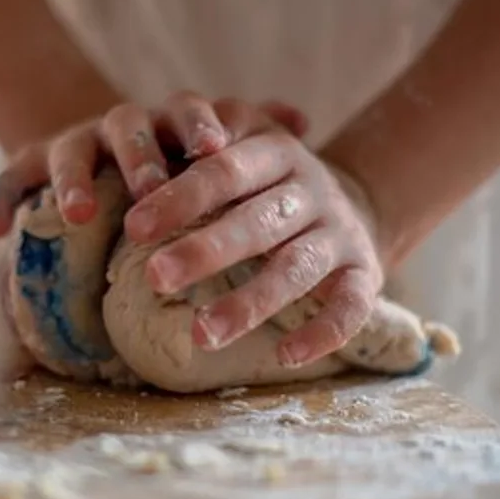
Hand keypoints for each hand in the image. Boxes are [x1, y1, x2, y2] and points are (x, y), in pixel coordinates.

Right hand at [0, 91, 309, 235]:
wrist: (113, 160)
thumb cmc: (175, 167)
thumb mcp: (214, 154)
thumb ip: (253, 134)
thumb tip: (301, 117)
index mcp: (166, 123)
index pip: (183, 110)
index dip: (197, 126)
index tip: (216, 149)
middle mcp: (117, 127)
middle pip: (124, 125)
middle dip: (137, 155)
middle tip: (152, 189)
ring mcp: (73, 145)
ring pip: (66, 150)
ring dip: (72, 179)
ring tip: (78, 213)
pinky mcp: (33, 169)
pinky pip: (11, 177)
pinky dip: (0, 198)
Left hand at [121, 104, 383, 367]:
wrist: (355, 200)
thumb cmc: (266, 180)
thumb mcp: (241, 142)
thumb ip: (198, 142)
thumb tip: (141, 168)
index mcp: (275, 151)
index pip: (224, 171)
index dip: (180, 197)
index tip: (134, 227)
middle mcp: (312, 189)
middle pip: (257, 221)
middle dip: (205, 250)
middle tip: (156, 278)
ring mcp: (340, 233)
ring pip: (296, 268)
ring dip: (250, 303)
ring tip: (201, 334)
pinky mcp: (366, 273)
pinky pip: (350, 306)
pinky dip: (323, 333)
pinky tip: (286, 356)